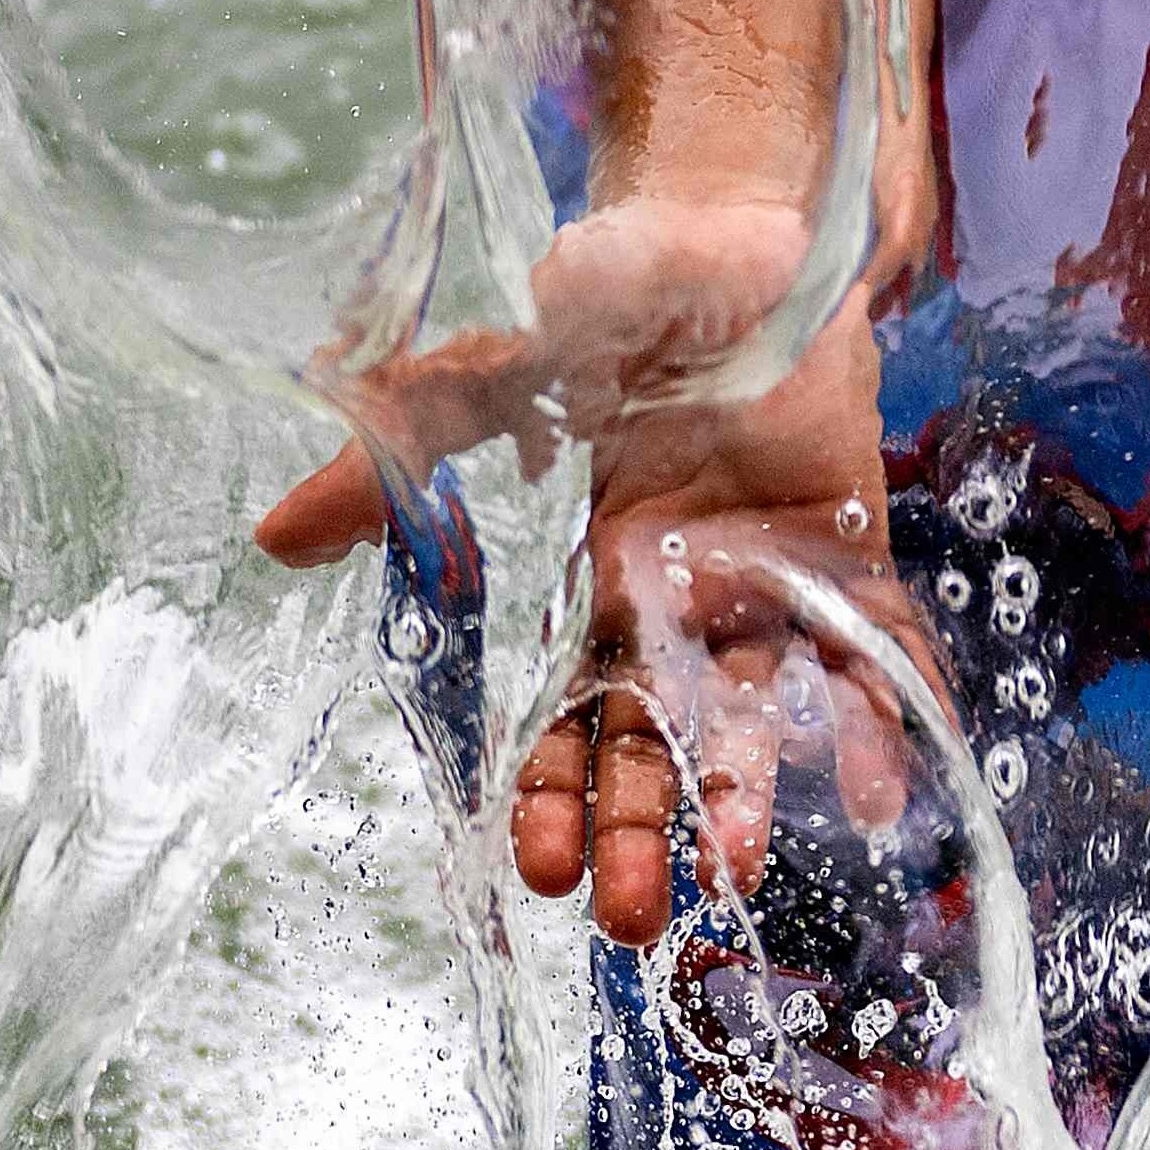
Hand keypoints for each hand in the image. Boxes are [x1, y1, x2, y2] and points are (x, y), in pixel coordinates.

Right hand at [251, 196, 930, 948]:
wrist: (735, 228)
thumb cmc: (605, 301)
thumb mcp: (491, 380)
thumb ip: (395, 459)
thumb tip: (270, 538)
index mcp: (585, 587)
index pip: (559, 720)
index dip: (547, 798)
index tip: (535, 872)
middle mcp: (674, 611)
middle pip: (650, 749)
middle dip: (635, 836)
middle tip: (629, 920)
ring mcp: (767, 590)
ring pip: (752, 722)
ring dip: (745, 801)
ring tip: (736, 874)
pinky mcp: (850, 556)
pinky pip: (872, 657)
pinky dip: (879, 725)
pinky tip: (879, 801)